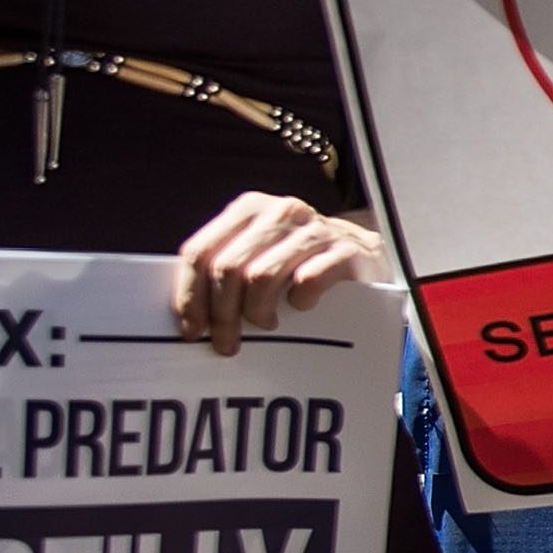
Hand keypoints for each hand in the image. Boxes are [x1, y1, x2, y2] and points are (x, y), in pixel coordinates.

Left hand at [173, 191, 389, 354]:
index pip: (201, 250)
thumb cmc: (302, 263)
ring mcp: (314, 229)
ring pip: (261, 276)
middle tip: (227, 343)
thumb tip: (187, 310)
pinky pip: (307, 282)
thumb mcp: (259, 254)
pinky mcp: (345, 250)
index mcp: (249, 209)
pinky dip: (299, 302)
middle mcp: (280, 212)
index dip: (189, 294)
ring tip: (265, 325)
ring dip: (257, 312)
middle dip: (222, 314)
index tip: (192, 330)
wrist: (365, 259)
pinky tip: (301, 306)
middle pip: (227, 268)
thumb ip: (225, 267)